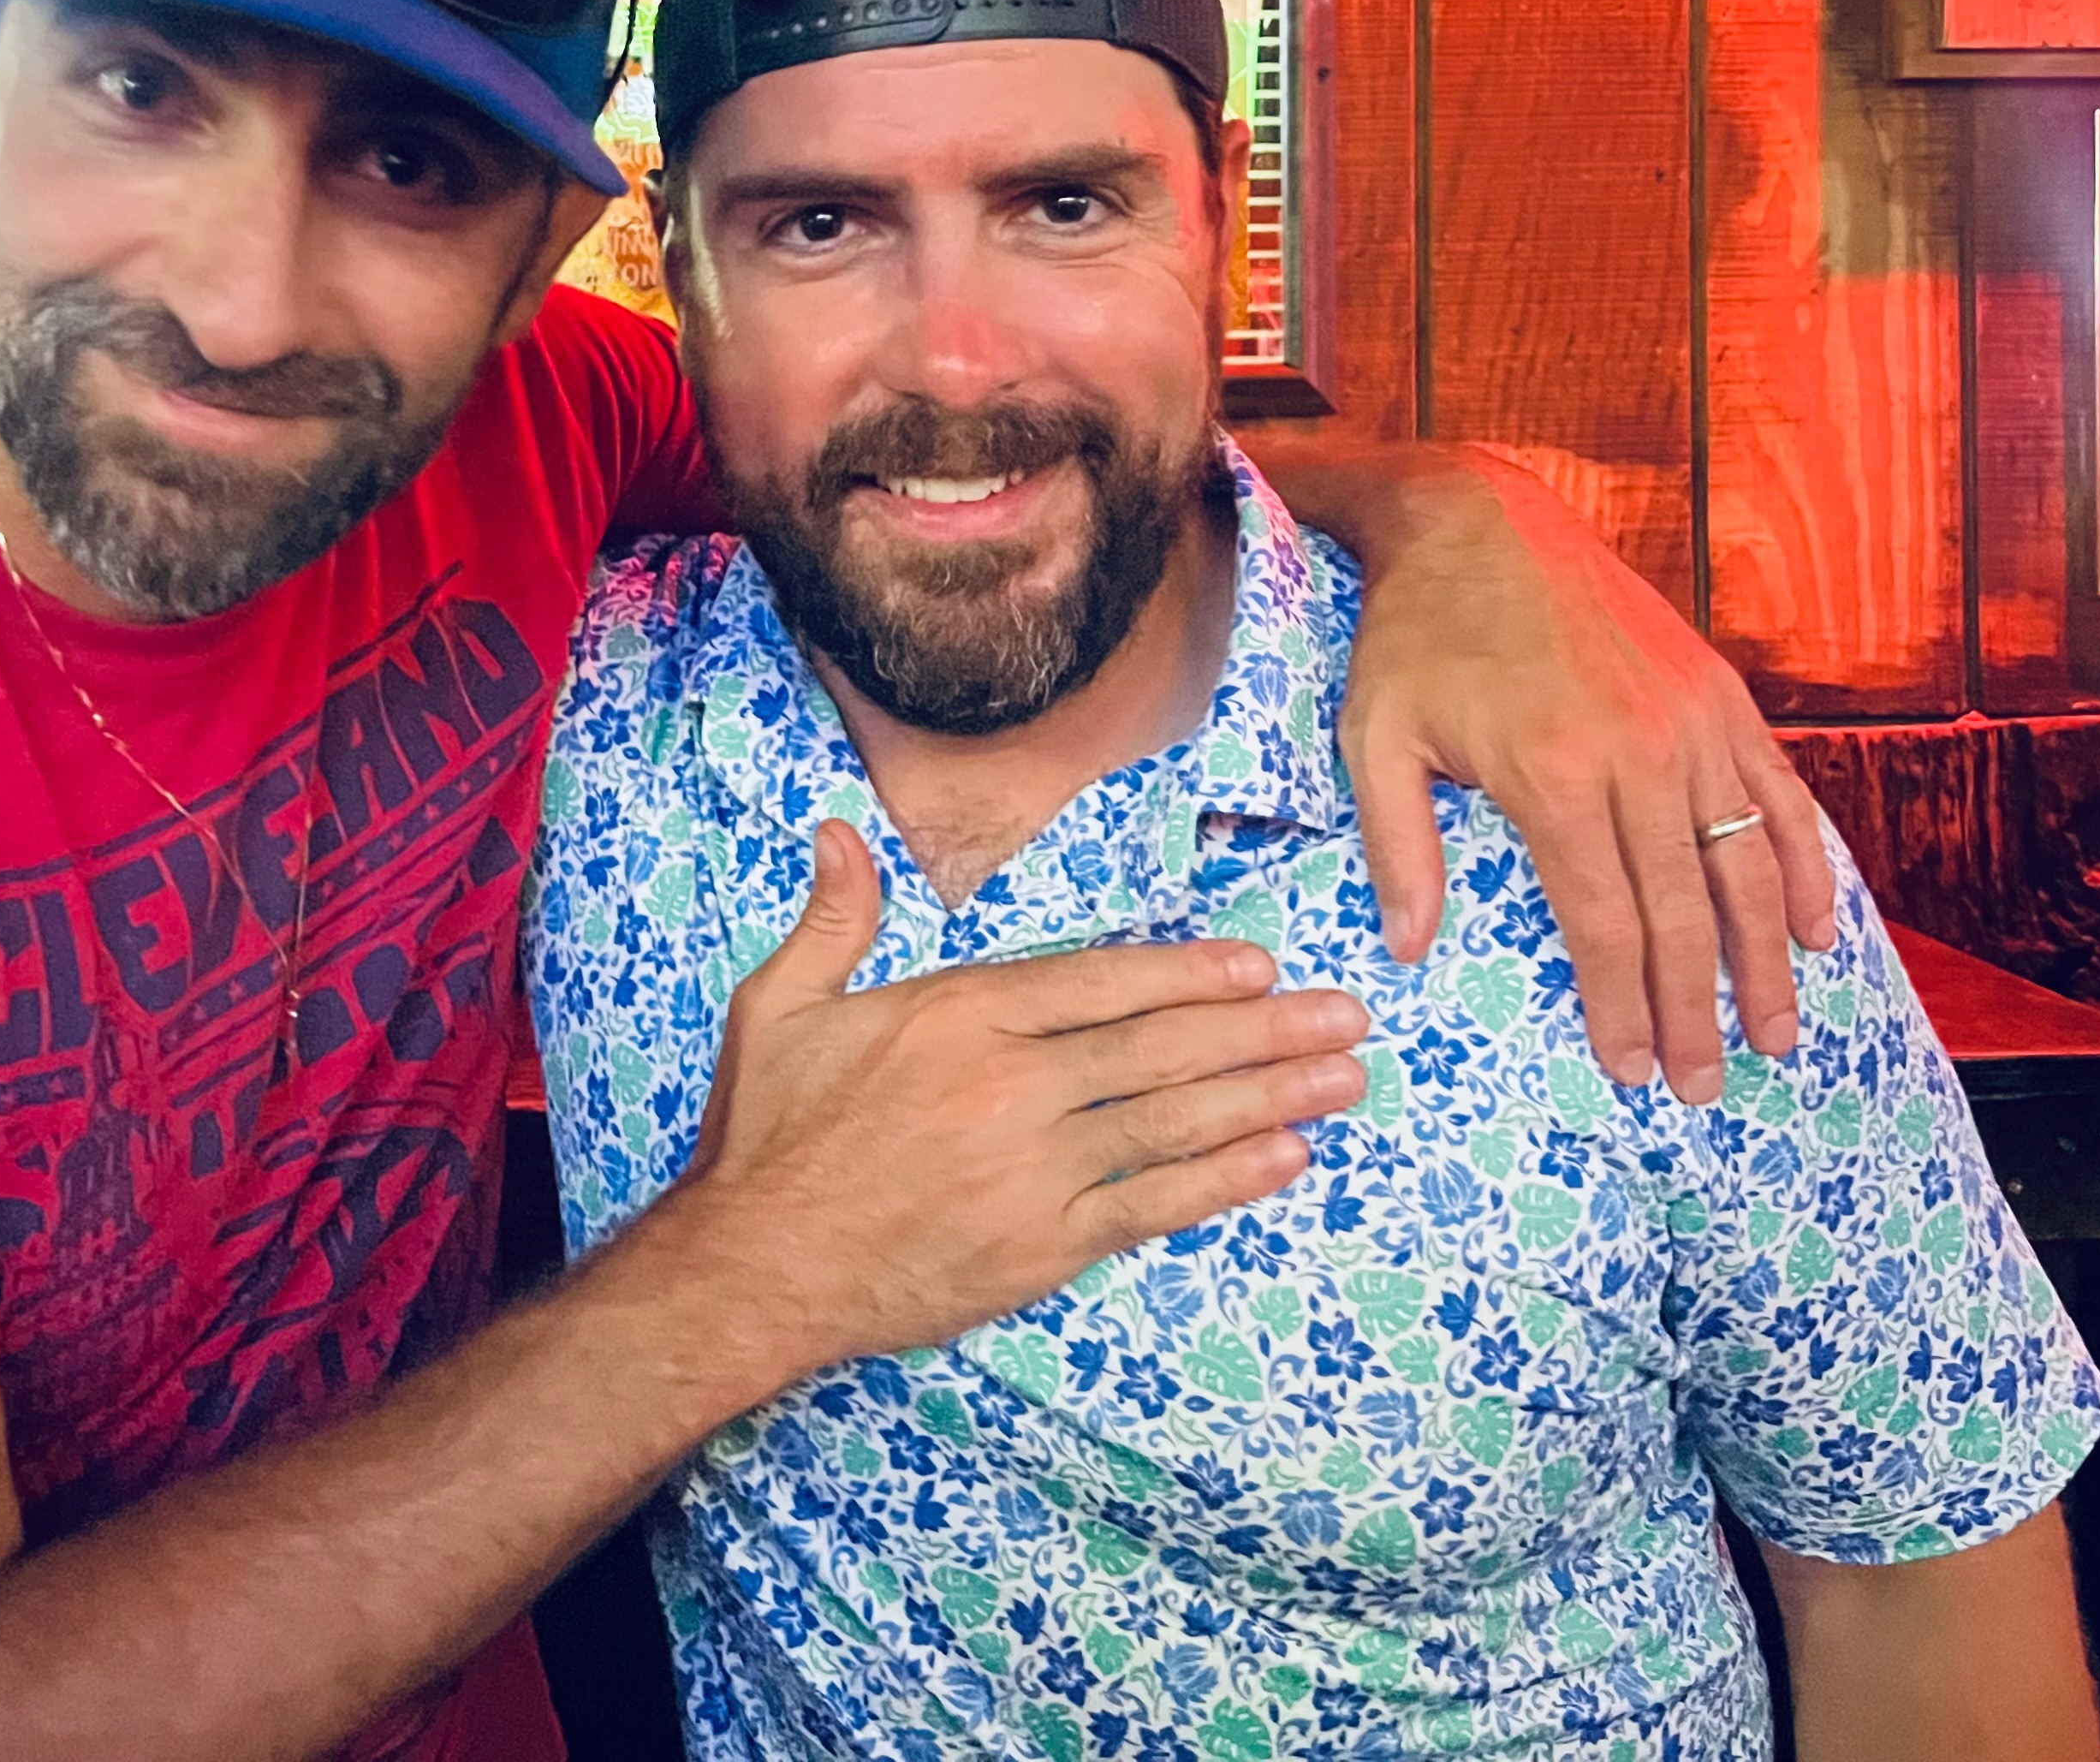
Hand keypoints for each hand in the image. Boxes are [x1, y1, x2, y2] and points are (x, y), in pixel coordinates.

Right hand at [671, 823, 1369, 1376]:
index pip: (1098, 982)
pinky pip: (1153, 1206)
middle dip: (1263, 1029)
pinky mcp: (1042, 1246)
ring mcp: (1033, 1170)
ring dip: (1268, 1096)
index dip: (1185, 973)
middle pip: (1158, 1047)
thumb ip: (833, 919)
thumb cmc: (766, 1137)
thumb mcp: (779, 1006)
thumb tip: (844, 833)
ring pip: (1173, 1121)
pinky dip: (1223, 1180)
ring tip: (1343, 1078)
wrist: (754, 1267)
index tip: (1257, 965)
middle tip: (1345, 1016)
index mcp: (955, 1015)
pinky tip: (1284, 1158)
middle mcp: (1009, 1085)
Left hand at [1336, 452, 1836, 1103]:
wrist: (1480, 520)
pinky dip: (1806, 869)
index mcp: (1554, 772)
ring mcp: (1692, 722)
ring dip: (1767, 962)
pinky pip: (1780, 797)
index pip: (1605, 920)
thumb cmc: (1417, 635)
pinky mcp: (1722, 695)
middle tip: (1705, 1087)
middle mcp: (1640, 752)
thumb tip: (1411, 949)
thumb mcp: (1375, 735)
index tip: (1630, 1070)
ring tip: (1777, 1038)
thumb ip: (1399, 845)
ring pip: (1748, 867)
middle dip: (1699, 1013)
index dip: (1623, 1005)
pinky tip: (1817, 933)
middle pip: (1685, 913)